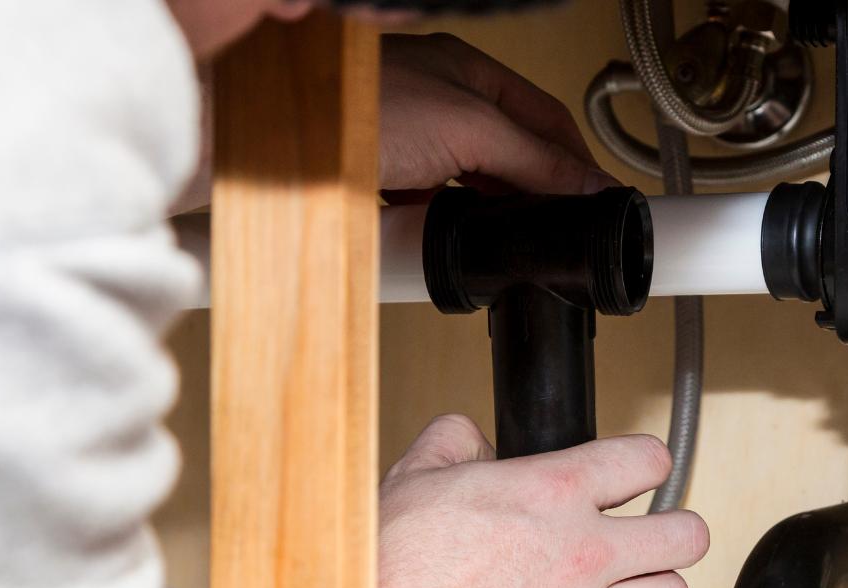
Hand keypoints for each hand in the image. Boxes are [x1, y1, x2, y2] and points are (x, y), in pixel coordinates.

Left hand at [174, 33, 613, 213]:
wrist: (246, 145)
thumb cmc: (342, 109)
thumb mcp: (462, 126)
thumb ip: (532, 159)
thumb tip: (588, 187)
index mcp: (467, 75)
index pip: (548, 125)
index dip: (578, 167)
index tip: (601, 207)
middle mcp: (439, 108)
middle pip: (513, 165)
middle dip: (533, 201)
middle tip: (555, 236)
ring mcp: (408, 152)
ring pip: (472, 199)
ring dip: (484, 225)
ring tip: (498, 244)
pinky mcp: (378, 193)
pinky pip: (428, 226)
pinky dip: (440, 242)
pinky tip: (443, 251)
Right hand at [376, 415, 708, 587]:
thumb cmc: (387, 567)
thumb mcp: (415, 476)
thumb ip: (455, 445)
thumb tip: (470, 440)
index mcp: (551, 494)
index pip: (645, 460)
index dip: (646, 460)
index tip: (639, 468)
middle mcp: (581, 554)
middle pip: (685, 537)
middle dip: (677, 529)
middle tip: (656, 530)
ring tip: (636, 582)